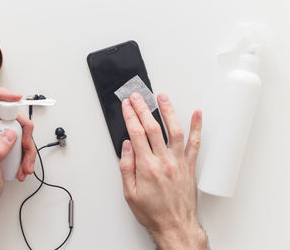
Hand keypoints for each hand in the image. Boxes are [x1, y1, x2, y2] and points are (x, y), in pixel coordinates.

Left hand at [0, 88, 35, 214]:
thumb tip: (9, 134)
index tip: (16, 97)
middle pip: (10, 117)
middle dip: (23, 132)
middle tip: (25, 146)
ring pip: (19, 131)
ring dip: (27, 149)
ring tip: (25, 166)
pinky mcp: (6, 146)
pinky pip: (21, 143)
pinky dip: (26, 156)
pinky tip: (22, 168)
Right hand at [119, 92, 206, 249]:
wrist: (175, 226)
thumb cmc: (153, 213)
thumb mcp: (129, 194)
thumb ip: (126, 167)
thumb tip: (126, 146)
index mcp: (146, 167)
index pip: (136, 134)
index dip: (130, 116)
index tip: (126, 106)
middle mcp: (163, 161)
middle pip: (152, 128)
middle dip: (143, 108)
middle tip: (137, 96)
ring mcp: (178, 162)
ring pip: (174, 130)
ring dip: (168, 111)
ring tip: (162, 97)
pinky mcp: (189, 166)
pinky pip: (195, 144)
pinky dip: (196, 127)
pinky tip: (197, 114)